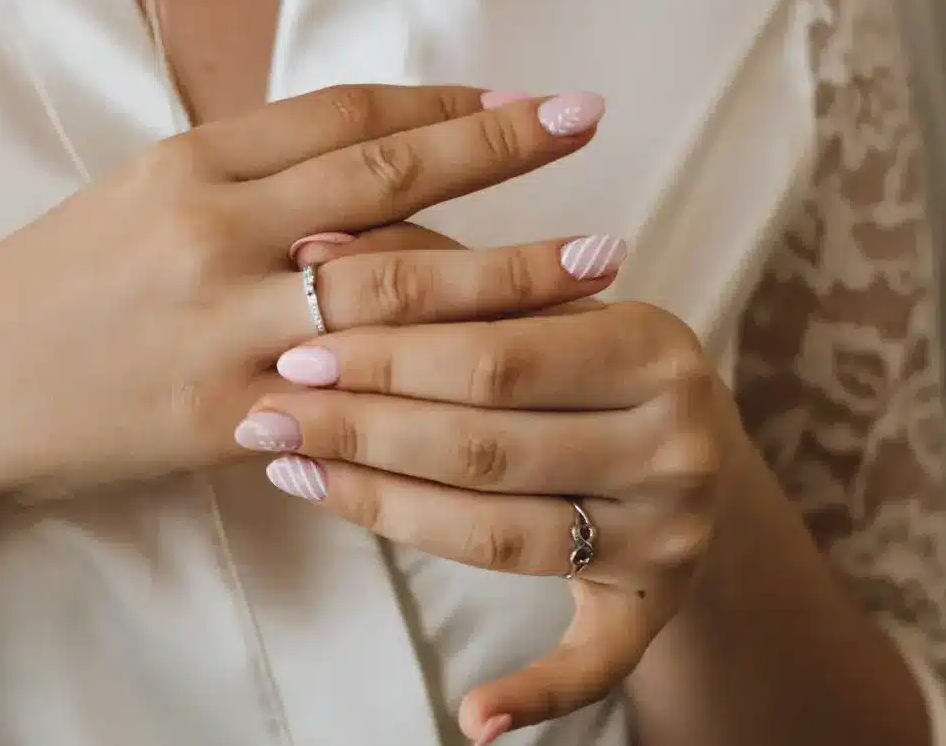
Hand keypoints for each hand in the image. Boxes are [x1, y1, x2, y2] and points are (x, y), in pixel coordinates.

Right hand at [0, 86, 614, 529]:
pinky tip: (504, 371)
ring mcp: (221, 317)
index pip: (342, 113)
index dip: (441, 100)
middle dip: (497, 148)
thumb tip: (354, 172)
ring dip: (506, 266)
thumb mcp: (133, 204)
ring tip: (597, 255)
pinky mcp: (222, 407)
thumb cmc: (49, 291)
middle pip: (383, 172)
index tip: (519, 94)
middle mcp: (212, 223)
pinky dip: (434, 374)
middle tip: (588, 121)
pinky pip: (355, 385)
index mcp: (189, 160)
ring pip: (392, 277)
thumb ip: (239, 181)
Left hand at [236, 257, 744, 743]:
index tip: (293, 352)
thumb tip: (311, 246)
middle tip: (267, 415)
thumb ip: (424, 264)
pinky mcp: (655, 606)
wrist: (678, 436)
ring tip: (293, 476)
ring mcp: (671, 533)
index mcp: (653, 346)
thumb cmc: (574, 352)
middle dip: (363, 427)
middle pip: (489, 443)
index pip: (495, 354)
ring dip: (386, 510)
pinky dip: (536, 694)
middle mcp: (677, 442)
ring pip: (504, 533)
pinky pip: (597, 662)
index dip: (386, 354)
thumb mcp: (525, 298)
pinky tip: (469, 717)